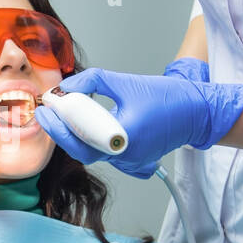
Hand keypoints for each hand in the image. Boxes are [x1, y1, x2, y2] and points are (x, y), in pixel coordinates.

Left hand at [33, 62, 242, 176]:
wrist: (196, 113)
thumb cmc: (168, 98)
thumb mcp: (125, 82)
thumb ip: (93, 83)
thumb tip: (67, 87)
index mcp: (123, 137)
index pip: (80, 137)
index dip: (59, 121)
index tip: (48, 104)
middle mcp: (124, 155)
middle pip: (80, 149)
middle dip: (58, 130)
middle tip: (46, 111)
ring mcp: (127, 161)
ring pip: (90, 151)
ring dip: (73, 133)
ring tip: (61, 112)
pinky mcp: (130, 159)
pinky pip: (101, 151)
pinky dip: (88, 136)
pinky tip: (81, 120)